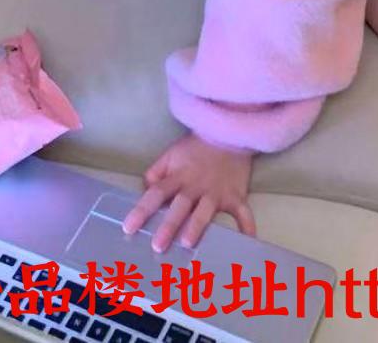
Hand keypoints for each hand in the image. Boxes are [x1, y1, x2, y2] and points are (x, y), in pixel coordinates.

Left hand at [122, 131, 255, 252]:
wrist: (229, 133)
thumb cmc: (197, 148)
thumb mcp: (172, 154)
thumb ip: (156, 172)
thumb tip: (145, 191)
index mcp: (178, 176)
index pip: (156, 193)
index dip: (141, 210)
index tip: (129, 228)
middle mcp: (196, 185)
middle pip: (180, 205)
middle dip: (168, 225)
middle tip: (157, 245)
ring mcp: (217, 191)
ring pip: (205, 210)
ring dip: (197, 226)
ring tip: (188, 243)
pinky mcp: (237, 195)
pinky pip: (243, 212)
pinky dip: (247, 227)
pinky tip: (248, 242)